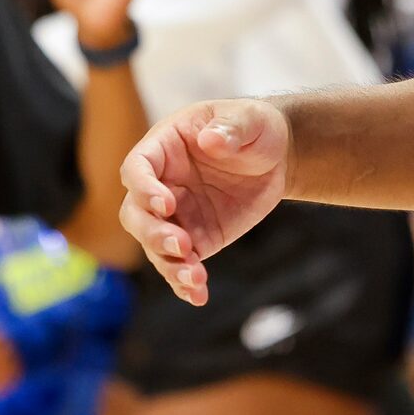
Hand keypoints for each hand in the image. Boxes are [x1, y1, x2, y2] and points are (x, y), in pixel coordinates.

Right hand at [118, 100, 292, 304]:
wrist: (277, 157)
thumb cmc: (256, 127)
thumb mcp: (249, 119)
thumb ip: (229, 127)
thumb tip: (210, 139)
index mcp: (163, 148)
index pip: (136, 169)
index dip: (144, 188)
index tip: (167, 204)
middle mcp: (161, 184)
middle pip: (135, 214)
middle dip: (153, 233)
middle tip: (183, 245)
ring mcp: (176, 215)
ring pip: (154, 245)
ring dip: (169, 264)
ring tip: (195, 277)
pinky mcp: (196, 239)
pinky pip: (180, 264)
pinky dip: (185, 283)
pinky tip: (198, 295)